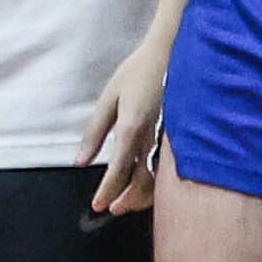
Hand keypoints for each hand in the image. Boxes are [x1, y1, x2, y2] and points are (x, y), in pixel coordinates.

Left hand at [79, 34, 169, 213]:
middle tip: (111, 209)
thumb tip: (81, 161)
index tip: (97, 206)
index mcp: (133, 127)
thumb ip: (95, 131)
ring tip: (127, 202)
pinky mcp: (180, 137)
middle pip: (142, 182)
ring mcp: (170, 139)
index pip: (119, 170)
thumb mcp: (110, 97)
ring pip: (159, 180)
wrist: (173, 53)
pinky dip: (158, 184)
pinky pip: (169, 169)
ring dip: (143, 196)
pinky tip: (149, 186)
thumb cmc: (138, 72)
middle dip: (126, 200)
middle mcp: (153, 137)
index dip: (107, 191)